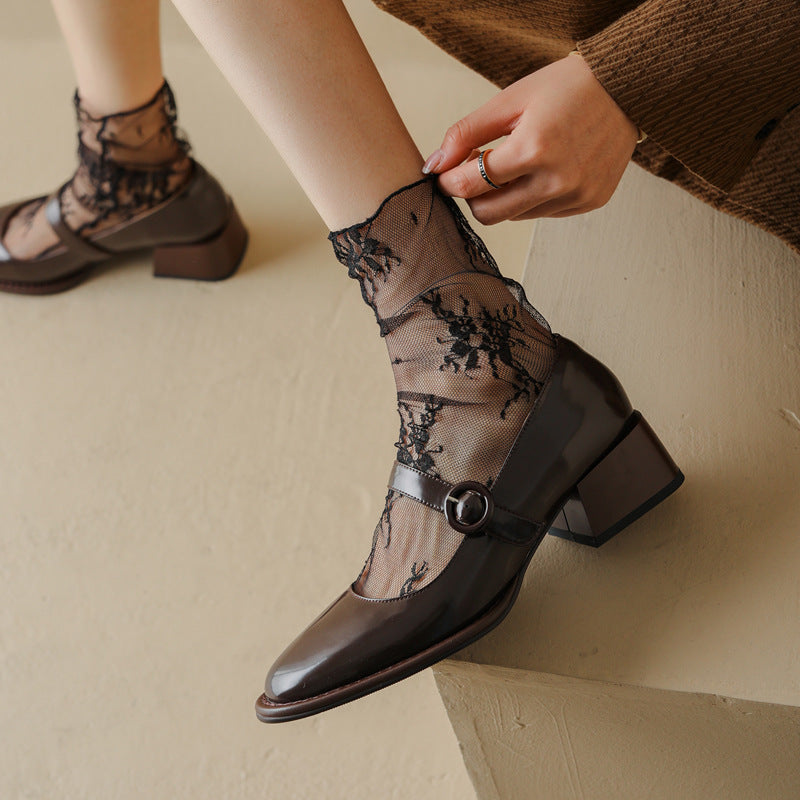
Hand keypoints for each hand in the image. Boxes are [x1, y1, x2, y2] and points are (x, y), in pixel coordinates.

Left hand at [422, 53, 638, 222]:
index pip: (470, 186)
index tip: (444, 174)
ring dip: (504, 196)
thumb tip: (433, 165)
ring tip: (516, 163)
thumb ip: (466, 134)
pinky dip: (533, 196)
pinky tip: (544, 168)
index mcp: (533, 149)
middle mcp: (557, 180)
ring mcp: (576, 195)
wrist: (626, 87)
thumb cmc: (565, 87)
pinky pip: (543, 212)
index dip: (449, 182)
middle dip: (474, 196)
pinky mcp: (589, 202)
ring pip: (516, 216)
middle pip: (489, 214)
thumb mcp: (509, 100)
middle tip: (476, 171)